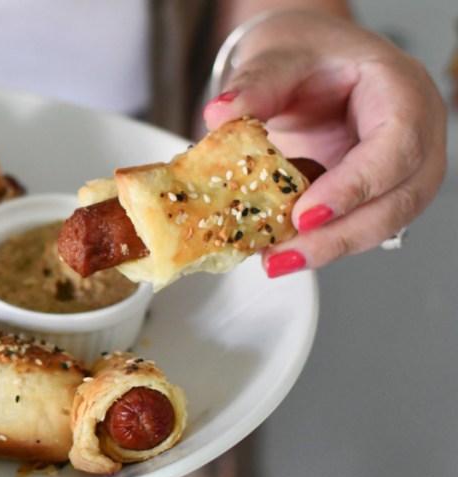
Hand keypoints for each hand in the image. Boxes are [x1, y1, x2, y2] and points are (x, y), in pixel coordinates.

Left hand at [202, 10, 446, 277]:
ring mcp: (400, 171)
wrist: (309, 64)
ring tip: (276, 260)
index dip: (355, 186)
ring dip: (328, 248)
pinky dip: (321, 242)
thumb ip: (253, 85)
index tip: (306, 214)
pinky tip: (282, 250)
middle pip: (397, 199)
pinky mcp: (375, 195)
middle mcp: (414, 136)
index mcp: (401, 92)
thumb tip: (220, 113)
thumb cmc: (308, 57)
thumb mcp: (278, 58)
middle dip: (339, 236)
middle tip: (283, 255)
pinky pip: (357, 226)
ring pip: (382, 223)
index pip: (396, 146)